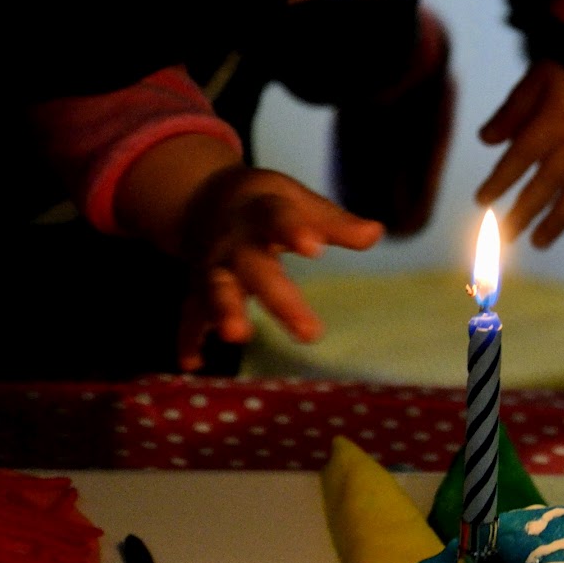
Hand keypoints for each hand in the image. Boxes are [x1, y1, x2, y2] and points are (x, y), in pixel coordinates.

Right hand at [176, 165, 383, 371]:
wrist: (207, 198)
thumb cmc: (267, 203)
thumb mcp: (298, 200)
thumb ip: (333, 222)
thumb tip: (375, 233)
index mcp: (261, 211)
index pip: (277, 217)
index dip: (294, 230)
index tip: (316, 248)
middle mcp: (233, 240)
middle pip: (253, 266)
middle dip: (277, 296)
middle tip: (309, 332)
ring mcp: (212, 266)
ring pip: (215, 289)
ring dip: (224, 310)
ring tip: (238, 335)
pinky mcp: (198, 290)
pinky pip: (190, 313)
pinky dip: (188, 337)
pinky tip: (191, 364)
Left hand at [475, 60, 563, 248]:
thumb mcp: (535, 78)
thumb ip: (511, 112)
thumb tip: (485, 140)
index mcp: (552, 125)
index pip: (519, 161)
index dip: (499, 182)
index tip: (482, 200)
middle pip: (546, 186)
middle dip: (523, 213)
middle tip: (505, 237)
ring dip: (560, 221)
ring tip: (540, 241)